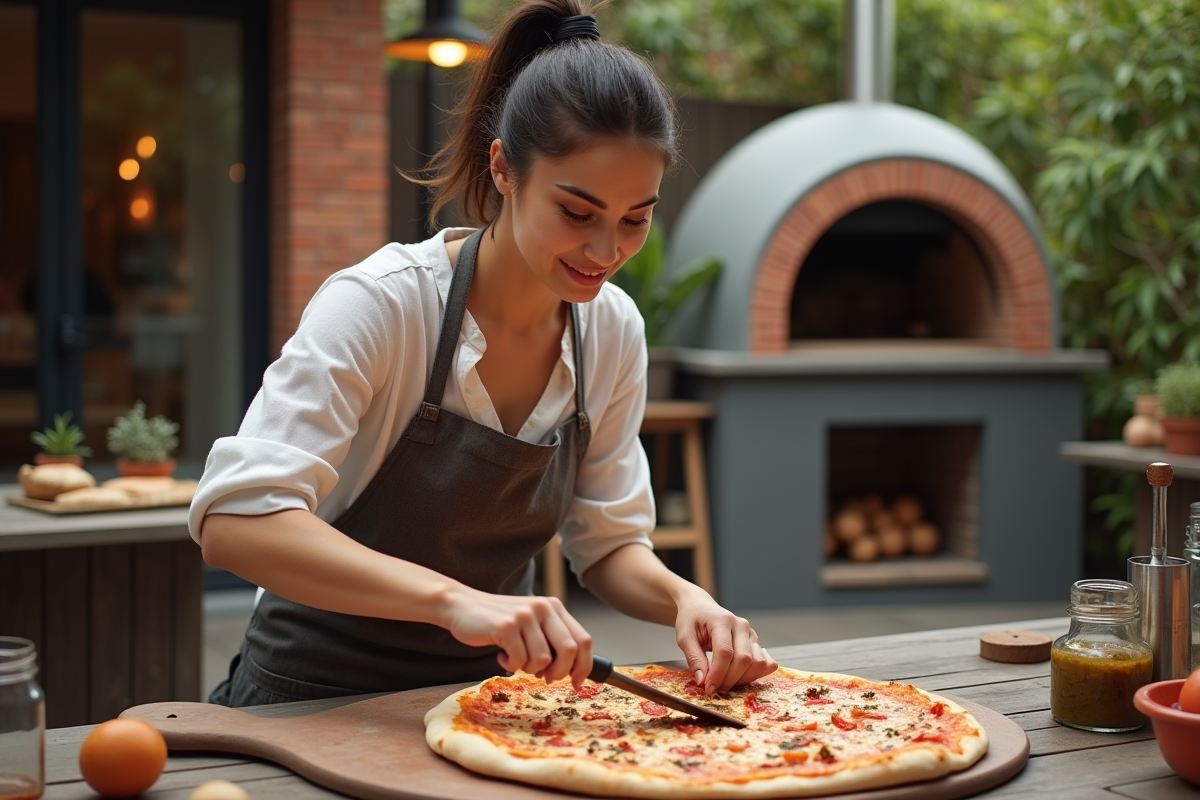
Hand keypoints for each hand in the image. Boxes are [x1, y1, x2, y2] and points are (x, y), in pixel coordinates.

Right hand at [441, 586, 593, 687]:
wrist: (462, 606)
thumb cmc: (498, 621)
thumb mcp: (531, 624)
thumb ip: (552, 640)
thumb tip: (574, 672)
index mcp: (554, 607)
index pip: (583, 640)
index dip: (584, 666)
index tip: (576, 683)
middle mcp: (543, 607)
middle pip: (569, 651)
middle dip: (559, 672)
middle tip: (544, 677)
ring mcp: (525, 615)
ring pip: (543, 660)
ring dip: (529, 669)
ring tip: (515, 659)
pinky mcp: (506, 626)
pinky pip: (519, 661)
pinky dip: (510, 665)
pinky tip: (501, 654)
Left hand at [675, 594, 776, 694]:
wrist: (700, 607)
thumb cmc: (691, 619)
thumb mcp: (684, 637)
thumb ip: (693, 658)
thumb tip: (702, 681)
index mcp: (722, 620)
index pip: (725, 652)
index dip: (717, 675)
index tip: (708, 688)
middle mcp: (741, 626)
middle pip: (744, 660)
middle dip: (729, 680)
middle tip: (714, 688)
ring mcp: (751, 633)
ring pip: (757, 663)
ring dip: (742, 679)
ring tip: (725, 682)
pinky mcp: (755, 642)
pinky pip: (766, 663)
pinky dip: (756, 674)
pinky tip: (741, 676)